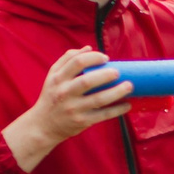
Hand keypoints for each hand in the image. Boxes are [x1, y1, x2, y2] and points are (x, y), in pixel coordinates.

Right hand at [4, 47, 130, 172]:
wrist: (43, 125)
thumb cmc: (52, 96)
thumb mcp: (53, 76)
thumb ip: (67, 59)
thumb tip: (89, 48)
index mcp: (58, 79)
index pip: (76, 62)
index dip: (93, 57)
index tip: (105, 58)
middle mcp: (64, 93)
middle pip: (87, 81)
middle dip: (105, 75)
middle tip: (118, 72)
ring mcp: (73, 108)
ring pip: (98, 100)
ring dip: (116, 92)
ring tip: (129, 86)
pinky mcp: (82, 121)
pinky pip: (103, 115)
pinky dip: (117, 110)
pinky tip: (127, 104)